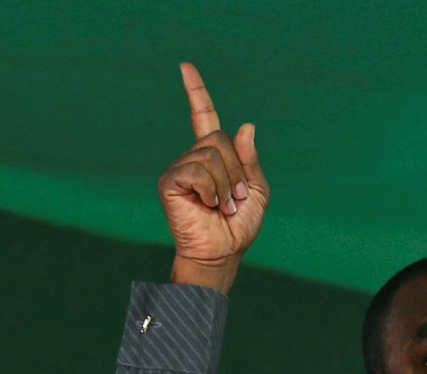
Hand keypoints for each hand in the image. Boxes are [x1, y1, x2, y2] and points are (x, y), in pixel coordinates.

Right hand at [157, 63, 268, 293]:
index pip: (203, 116)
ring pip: (211, 155)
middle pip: (219, 138)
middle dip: (236, 171)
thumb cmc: (238, 226)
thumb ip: (250, 159)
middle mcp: (193, 157)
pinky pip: (197, 170)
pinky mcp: (170, 181)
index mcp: (213, 156)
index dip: (195, 91)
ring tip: (221, 207)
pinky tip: (206, 205)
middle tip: (234, 200)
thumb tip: (245, 126)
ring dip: (225, 185)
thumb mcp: (256, 190)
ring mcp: (179, 167)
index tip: (185, 66)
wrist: (222, 253)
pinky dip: (210, 190)